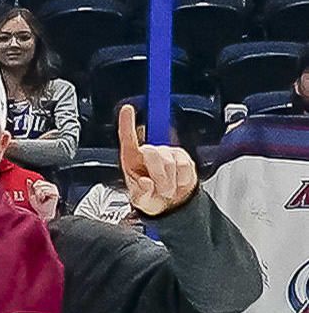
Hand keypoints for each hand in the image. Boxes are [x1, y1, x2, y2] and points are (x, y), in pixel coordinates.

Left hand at [120, 98, 200, 217]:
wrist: (169, 203)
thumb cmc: (149, 194)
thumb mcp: (140, 197)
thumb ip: (141, 192)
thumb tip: (146, 183)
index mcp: (132, 159)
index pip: (128, 137)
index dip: (127, 122)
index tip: (127, 109)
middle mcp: (150, 152)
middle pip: (152, 152)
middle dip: (156, 174)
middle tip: (158, 186)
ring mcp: (168, 153)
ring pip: (170, 162)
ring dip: (168, 181)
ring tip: (165, 188)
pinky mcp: (185, 158)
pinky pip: (184, 167)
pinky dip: (181, 180)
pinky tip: (176, 183)